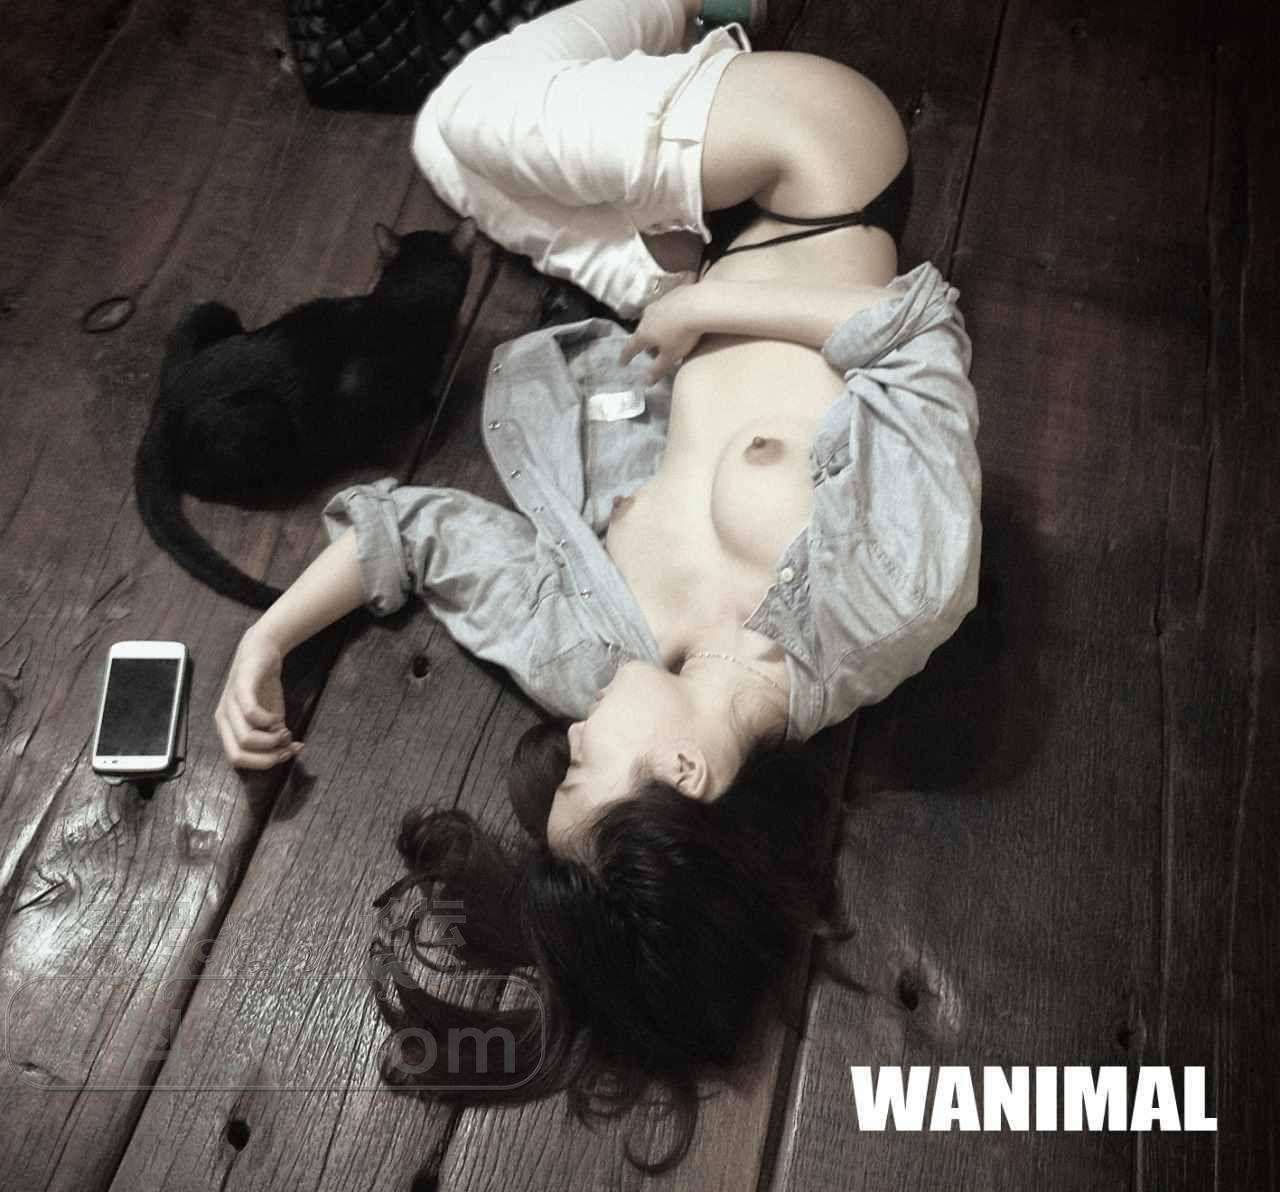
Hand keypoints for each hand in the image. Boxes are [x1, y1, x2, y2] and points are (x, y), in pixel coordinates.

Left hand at [214, 626, 300, 769]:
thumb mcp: (271, 716)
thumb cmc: (263, 686)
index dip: (264, 763)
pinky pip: (250, 713)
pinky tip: (277, 717)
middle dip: (267, 759)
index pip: (238, 760)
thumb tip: (287, 751)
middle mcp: (223, 719)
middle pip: (238, 756)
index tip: (287, 755)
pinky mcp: (240, 688)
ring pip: (245, 739)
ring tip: (285, 732)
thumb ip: (275, 735)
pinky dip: (268, 721)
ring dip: (271, 741)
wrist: (261, 651)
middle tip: (287, 749)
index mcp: (227, 729)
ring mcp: (230, 704)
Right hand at [619, 286, 703, 381]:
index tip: (621, 363)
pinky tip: (678, 319)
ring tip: (663, 334)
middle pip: (642, 331)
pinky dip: (669, 316)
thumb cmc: (682, 334)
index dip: (626, 357)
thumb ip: (657, 369)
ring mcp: (659, 303)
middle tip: (649, 350)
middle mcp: (647, 316)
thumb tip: (646, 382)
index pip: (630, 347)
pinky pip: (668, 308)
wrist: (699, 304)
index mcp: (644, 333)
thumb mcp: (670, 357)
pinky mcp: (673, 294)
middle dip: (644, 341)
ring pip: (654, 318)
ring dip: (656, 326)